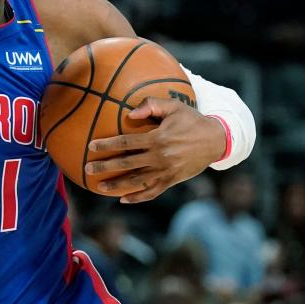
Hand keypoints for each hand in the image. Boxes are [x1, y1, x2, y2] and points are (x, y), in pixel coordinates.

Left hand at [85, 97, 226, 202]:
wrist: (216, 140)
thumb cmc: (191, 120)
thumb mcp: (173, 106)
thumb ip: (151, 106)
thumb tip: (129, 113)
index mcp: (157, 138)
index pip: (126, 142)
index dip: (107, 144)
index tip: (91, 146)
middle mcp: (160, 157)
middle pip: (126, 163)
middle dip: (105, 166)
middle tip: (88, 168)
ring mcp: (166, 171)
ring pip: (137, 181)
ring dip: (118, 185)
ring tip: (100, 186)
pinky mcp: (172, 180)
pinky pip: (153, 191)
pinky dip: (138, 197)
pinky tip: (124, 199)